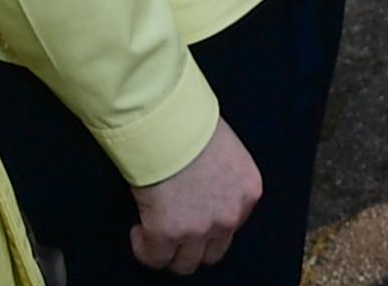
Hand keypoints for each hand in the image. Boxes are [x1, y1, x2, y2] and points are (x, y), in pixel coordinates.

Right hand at [128, 119, 260, 272]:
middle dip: (193, 245)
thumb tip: (204, 184)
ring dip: (170, 251)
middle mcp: (230, 215)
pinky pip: (155, 257)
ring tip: (155, 234)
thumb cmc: (191, 123)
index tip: (195, 216)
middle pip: (214, 251)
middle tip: (176, 232)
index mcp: (248, 190)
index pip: (234, 223)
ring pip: (186, 262)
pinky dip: (144, 248)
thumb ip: (221, 176)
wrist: (168, 123)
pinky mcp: (168, 233)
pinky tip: (140, 231)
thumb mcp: (224, 149)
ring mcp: (200, 228)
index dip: (210, 222)